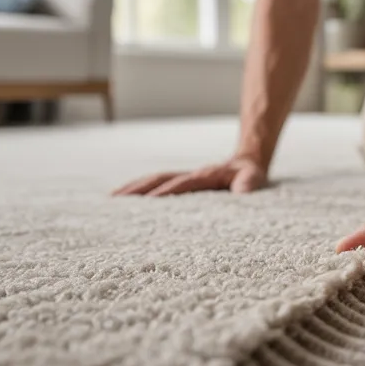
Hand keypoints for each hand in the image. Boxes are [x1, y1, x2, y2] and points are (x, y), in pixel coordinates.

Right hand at [112, 156, 265, 196]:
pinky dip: (137, 190)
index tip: (148, 202)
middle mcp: (188, 175)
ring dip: (132, 189)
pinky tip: (122, 199)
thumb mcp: (253, 179)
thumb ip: (247, 184)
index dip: (165, 192)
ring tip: (110, 200)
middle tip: (115, 200)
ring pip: (152, 181)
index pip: (181, 184)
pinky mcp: (179, 184)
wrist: (247, 164)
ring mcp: (181, 178)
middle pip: (158, 179)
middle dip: (137, 189)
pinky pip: (154, 186)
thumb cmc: (250, 177)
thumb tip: (241, 191)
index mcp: (204, 176)